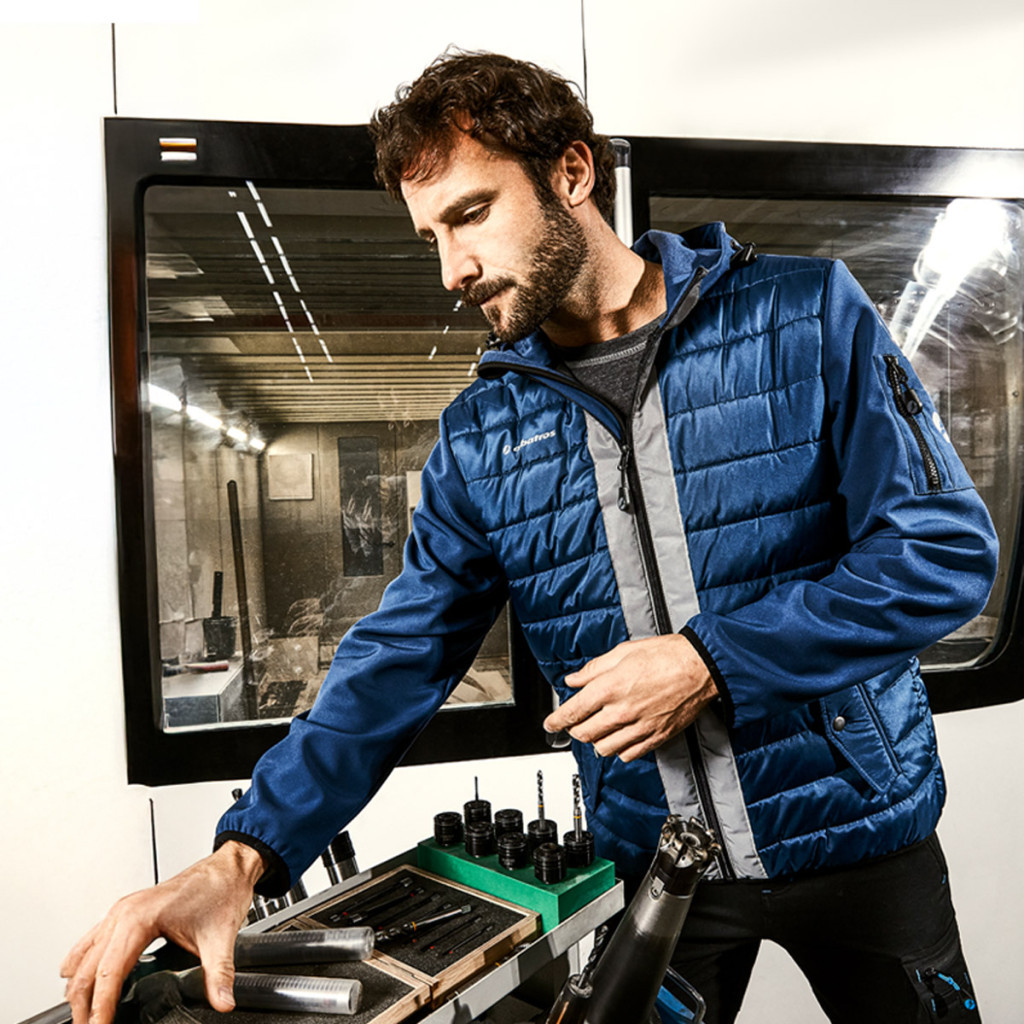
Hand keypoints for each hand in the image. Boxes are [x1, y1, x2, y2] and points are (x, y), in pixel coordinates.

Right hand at [61, 840, 264, 1023]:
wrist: (228, 868)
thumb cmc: (221, 891)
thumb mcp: (221, 938)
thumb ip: (219, 974)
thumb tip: (223, 1001)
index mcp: (140, 918)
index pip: (109, 973)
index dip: (101, 1007)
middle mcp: (125, 912)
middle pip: (88, 966)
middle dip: (83, 1003)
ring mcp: (123, 910)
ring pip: (85, 954)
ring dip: (79, 986)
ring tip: (82, 1014)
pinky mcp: (127, 912)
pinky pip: (93, 940)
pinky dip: (83, 964)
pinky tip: (82, 980)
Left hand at [543, 634, 716, 761]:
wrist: (701, 667)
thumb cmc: (667, 655)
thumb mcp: (623, 652)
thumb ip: (594, 669)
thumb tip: (574, 678)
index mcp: (610, 687)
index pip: (573, 711)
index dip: (556, 720)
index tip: (550, 724)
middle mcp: (622, 711)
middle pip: (585, 734)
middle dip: (575, 730)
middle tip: (575, 723)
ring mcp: (640, 727)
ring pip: (604, 748)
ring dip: (596, 741)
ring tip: (598, 730)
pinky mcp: (656, 737)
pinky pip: (629, 754)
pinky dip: (619, 750)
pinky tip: (620, 738)